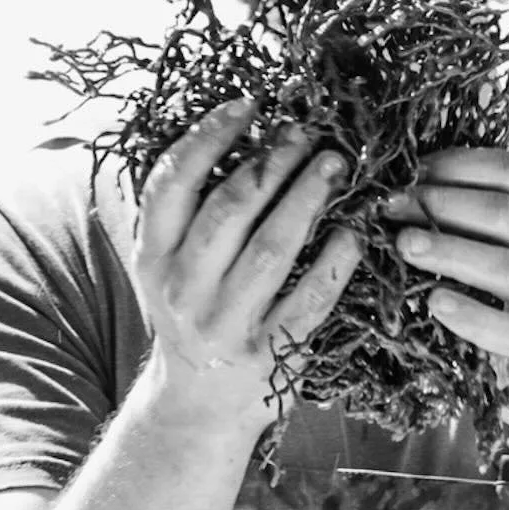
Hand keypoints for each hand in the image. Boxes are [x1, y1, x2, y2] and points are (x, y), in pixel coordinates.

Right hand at [133, 100, 361, 430]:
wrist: (198, 406)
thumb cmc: (193, 311)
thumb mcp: (167, 264)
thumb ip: (190, 208)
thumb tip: (248, 127)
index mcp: (152, 258)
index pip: (169, 185)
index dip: (207, 137)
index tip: (248, 103)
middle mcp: (183, 291)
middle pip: (228, 211)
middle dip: (270, 163)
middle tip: (305, 130)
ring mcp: (226, 325)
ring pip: (271, 250)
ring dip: (306, 199)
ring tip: (335, 163)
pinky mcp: (271, 355)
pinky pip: (310, 299)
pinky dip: (335, 261)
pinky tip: (356, 230)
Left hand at [385, 147, 508, 406]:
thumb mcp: (498, 251)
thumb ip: (468, 220)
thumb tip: (403, 186)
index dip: (459, 165)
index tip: (410, 171)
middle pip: (507, 215)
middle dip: (442, 205)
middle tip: (392, 207)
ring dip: (451, 251)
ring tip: (405, 246)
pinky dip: (473, 315)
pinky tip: (435, 303)